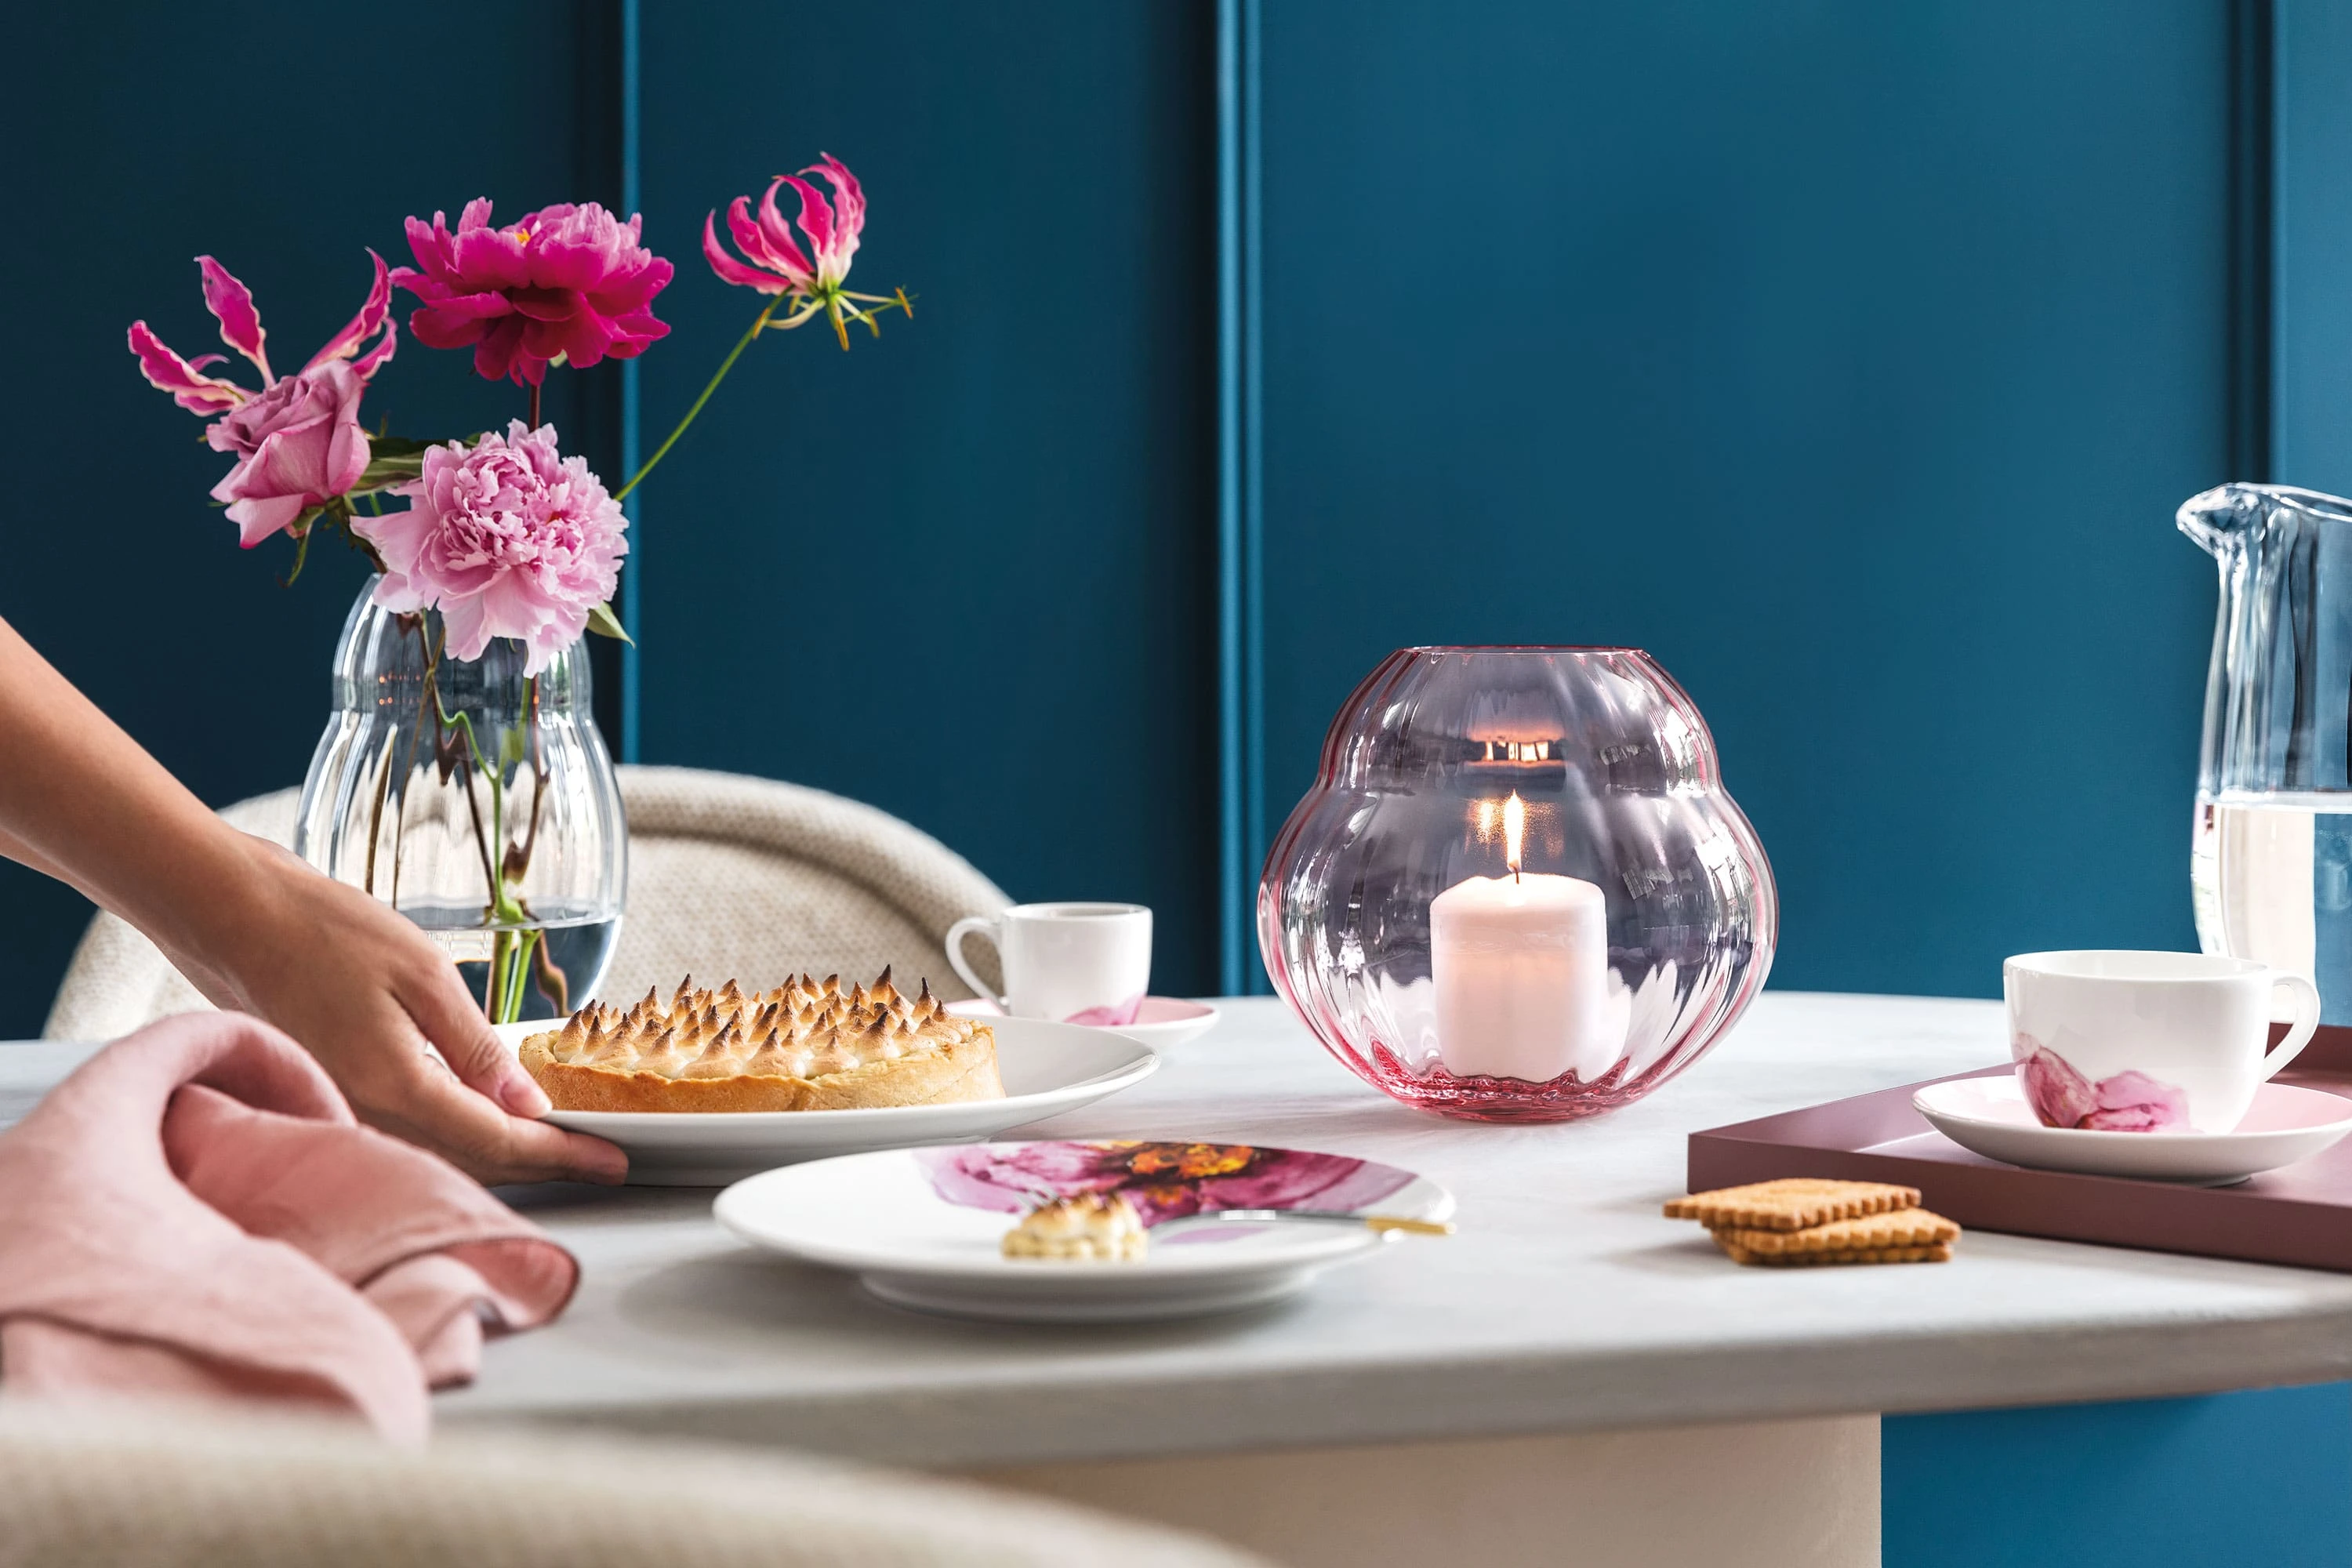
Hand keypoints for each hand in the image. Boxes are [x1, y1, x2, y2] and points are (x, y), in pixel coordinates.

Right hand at [172, 833, 625, 1185]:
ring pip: (437, 1158)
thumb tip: (528, 1106)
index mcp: (395, 1087)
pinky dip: (454, 1141)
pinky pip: (404, 1140)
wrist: (229, 917)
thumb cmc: (323, 930)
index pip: (498, 1142)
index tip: (612, 1162)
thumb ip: (477, 1048)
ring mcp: (338, 1114)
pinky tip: (483, 1126)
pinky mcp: (325, 1101)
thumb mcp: (424, 974)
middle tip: (598, 1160)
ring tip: (556, 1149)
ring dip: (499, 1158)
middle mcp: (363, 1116)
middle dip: (541, 1165)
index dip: (562, 1155)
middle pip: (471, 1163)